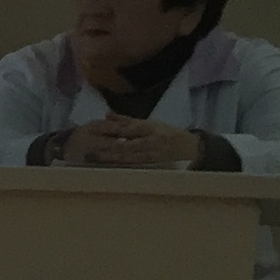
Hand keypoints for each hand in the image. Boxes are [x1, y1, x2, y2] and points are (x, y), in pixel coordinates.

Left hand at [65, 116, 203, 168]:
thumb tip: (106, 114)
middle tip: (89, 150)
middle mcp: (151, 139)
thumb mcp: (148, 123)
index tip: (93, 132)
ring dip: (111, 158)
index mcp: (148, 127)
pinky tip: (109, 166)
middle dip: (108, 147)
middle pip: (126, 144)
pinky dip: (122, 164)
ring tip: (95, 158)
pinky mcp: (153, 163)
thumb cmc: (165, 133)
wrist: (190, 147)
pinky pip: (135, 164)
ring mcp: (152, 153)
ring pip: (129, 156)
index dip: (111, 131)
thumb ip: (126, 120)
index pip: (127, 129)